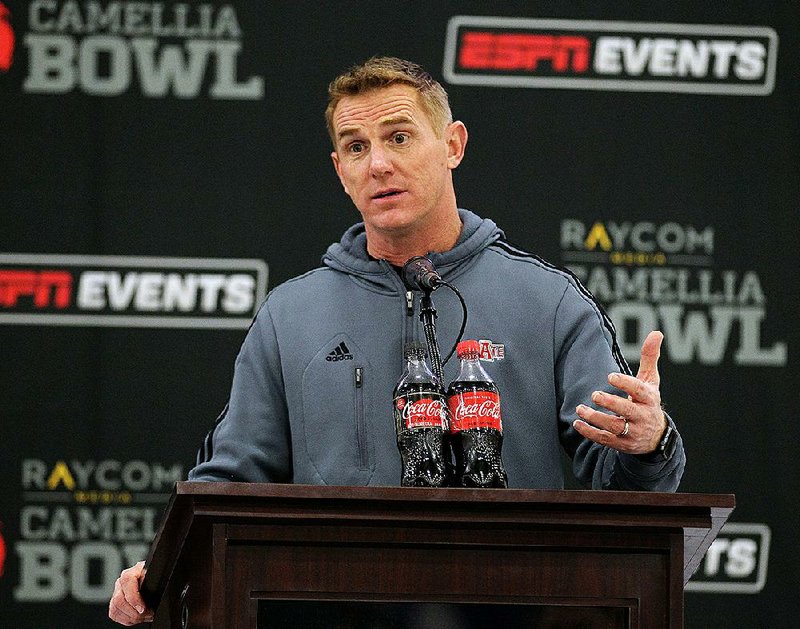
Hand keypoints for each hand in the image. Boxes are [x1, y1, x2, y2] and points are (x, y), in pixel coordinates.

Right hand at [108, 561, 153, 625]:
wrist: (155, 583)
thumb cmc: (157, 580)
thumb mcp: (158, 578)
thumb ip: (155, 582)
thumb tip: (156, 592)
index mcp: (133, 571)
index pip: (127, 580)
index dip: (134, 598)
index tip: (143, 609)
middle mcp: (122, 581)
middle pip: (119, 599)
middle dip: (135, 612)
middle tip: (148, 614)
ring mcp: (116, 592)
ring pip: (115, 609)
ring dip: (131, 617)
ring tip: (145, 616)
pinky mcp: (114, 603)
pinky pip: (114, 614)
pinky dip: (127, 620)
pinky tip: (137, 617)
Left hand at [574, 330, 667, 454]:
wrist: (656, 438)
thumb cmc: (648, 402)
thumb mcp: (651, 381)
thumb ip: (650, 357)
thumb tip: (656, 332)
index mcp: (649, 400)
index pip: (640, 392)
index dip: (626, 384)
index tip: (610, 377)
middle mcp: (642, 417)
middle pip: (627, 411)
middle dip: (611, 403)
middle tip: (595, 394)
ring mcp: (632, 433)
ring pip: (614, 427)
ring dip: (596, 419)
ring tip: (580, 409)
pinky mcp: (621, 444)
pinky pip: (605, 440)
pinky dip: (590, 433)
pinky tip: (577, 423)